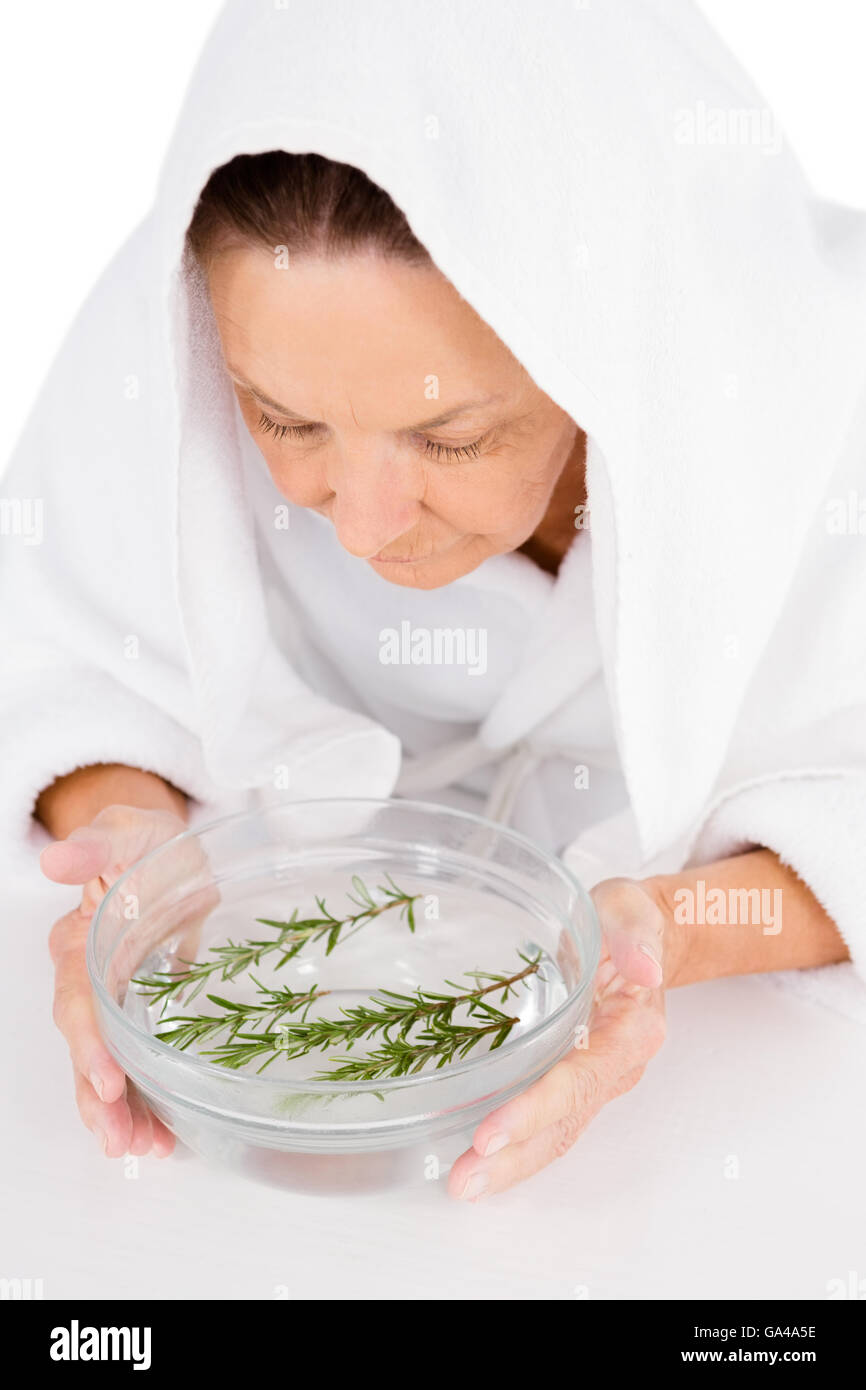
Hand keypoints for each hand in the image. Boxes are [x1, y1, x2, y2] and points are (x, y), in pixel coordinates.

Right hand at [42, 804, 192, 1159]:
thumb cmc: (147, 839)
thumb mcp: (127, 830)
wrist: (169, 848)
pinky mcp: (139, 1011)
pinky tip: (157, 1134)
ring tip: (140, 1148)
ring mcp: (112, 999)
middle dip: (99, 1098)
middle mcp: (88, 976)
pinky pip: (132, 1062)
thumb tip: (57, 859)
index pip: (78, 998)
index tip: (106, 1080)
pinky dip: (141, 1101)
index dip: (90, 1042)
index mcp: (80, 939)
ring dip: (117, 1113)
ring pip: (103, 1065)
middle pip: (85, 1046)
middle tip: (122, 1138)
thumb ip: (96, 845)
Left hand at [448, 876, 669, 1200]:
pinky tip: (479, 1160)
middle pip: (566, 1122)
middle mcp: (617, 1066)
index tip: (492, 1130)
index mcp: (632, 1029)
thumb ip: (635, 933)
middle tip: (464, 1179)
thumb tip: (644, 965)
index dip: (536, 1108)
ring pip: (558, 1132)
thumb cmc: (628, 921)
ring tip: (463, 1183)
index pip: (580, 1079)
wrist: (642, 937)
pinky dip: (517, 1146)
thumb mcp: (630, 908)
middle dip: (515, 1155)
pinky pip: (550, 1121)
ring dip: (512, 1163)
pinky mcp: (576, 1080)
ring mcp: (596, 1079)